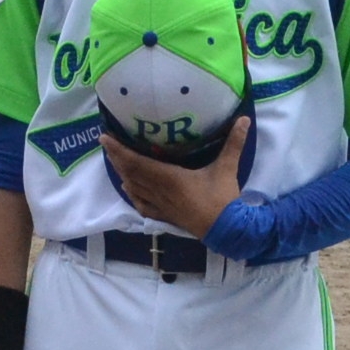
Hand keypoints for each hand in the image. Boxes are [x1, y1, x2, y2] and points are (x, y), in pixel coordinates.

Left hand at [101, 112, 250, 239]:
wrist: (226, 229)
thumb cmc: (223, 198)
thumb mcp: (227, 168)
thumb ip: (234, 142)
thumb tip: (245, 119)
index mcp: (170, 178)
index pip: (137, 162)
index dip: (119, 151)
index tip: (105, 139)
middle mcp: (160, 191)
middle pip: (131, 174)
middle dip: (117, 159)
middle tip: (106, 145)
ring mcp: (161, 205)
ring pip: (134, 188)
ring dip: (122, 174)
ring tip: (115, 161)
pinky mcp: (165, 216)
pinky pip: (142, 205)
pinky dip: (132, 195)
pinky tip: (128, 189)